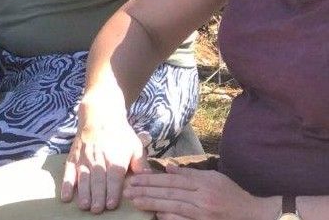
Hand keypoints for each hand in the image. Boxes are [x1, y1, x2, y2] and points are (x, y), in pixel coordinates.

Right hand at [61, 96, 150, 213]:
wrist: (100, 116)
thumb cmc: (120, 134)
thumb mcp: (135, 145)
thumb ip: (141, 163)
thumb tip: (148, 177)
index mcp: (115, 159)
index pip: (113, 178)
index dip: (112, 192)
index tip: (111, 205)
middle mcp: (98, 160)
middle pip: (97, 181)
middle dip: (97, 196)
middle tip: (96, 210)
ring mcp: (84, 159)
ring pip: (83, 178)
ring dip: (83, 193)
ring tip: (84, 205)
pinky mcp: (73, 158)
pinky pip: (68, 172)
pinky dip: (66, 185)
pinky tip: (65, 196)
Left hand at [124, 165, 267, 219]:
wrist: (254, 214)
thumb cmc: (232, 194)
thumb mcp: (214, 178)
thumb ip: (190, 174)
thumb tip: (168, 167)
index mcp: (203, 183)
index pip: (171, 180)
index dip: (151, 179)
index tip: (135, 179)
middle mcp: (203, 198)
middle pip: (169, 193)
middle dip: (146, 191)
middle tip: (128, 190)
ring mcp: (204, 214)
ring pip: (173, 207)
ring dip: (152, 204)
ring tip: (135, 201)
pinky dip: (170, 217)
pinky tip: (156, 214)